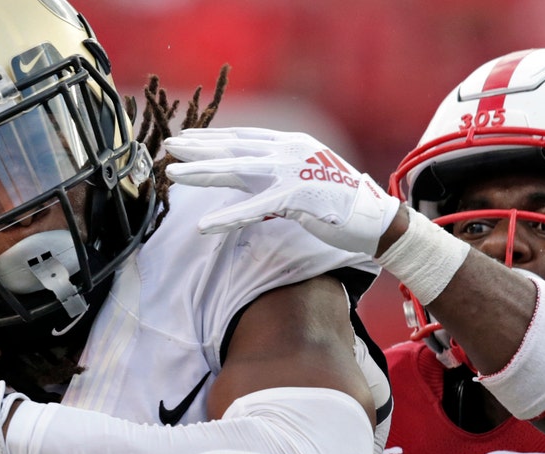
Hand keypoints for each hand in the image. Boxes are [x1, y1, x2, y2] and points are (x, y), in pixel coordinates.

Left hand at [164, 127, 398, 255]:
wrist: (376, 219)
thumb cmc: (340, 202)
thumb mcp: (306, 177)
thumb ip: (279, 173)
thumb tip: (251, 176)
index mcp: (291, 144)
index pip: (244, 137)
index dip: (213, 138)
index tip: (186, 139)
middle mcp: (288, 152)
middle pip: (234, 148)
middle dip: (198, 148)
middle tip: (168, 147)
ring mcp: (291, 173)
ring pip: (237, 170)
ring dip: (202, 173)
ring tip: (173, 175)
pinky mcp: (295, 198)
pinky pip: (253, 210)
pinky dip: (227, 217)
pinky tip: (203, 225)